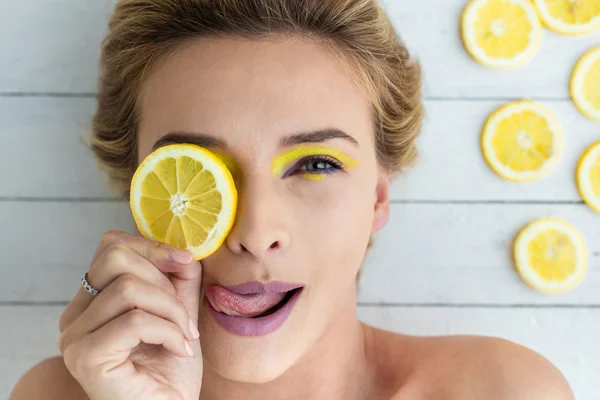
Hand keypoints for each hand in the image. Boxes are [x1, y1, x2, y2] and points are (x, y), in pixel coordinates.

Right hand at [58, 230, 202, 399]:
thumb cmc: (171, 369)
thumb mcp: (179, 312)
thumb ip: (179, 279)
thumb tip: (184, 251)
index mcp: (91, 301)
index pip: (111, 246)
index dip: (152, 247)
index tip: (186, 263)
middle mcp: (74, 316)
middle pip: (116, 259)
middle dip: (164, 281)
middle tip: (183, 316)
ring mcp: (74, 337)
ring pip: (127, 289)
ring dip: (172, 310)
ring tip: (185, 335)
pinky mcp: (85, 356)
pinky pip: (134, 321)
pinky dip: (168, 331)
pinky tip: (179, 350)